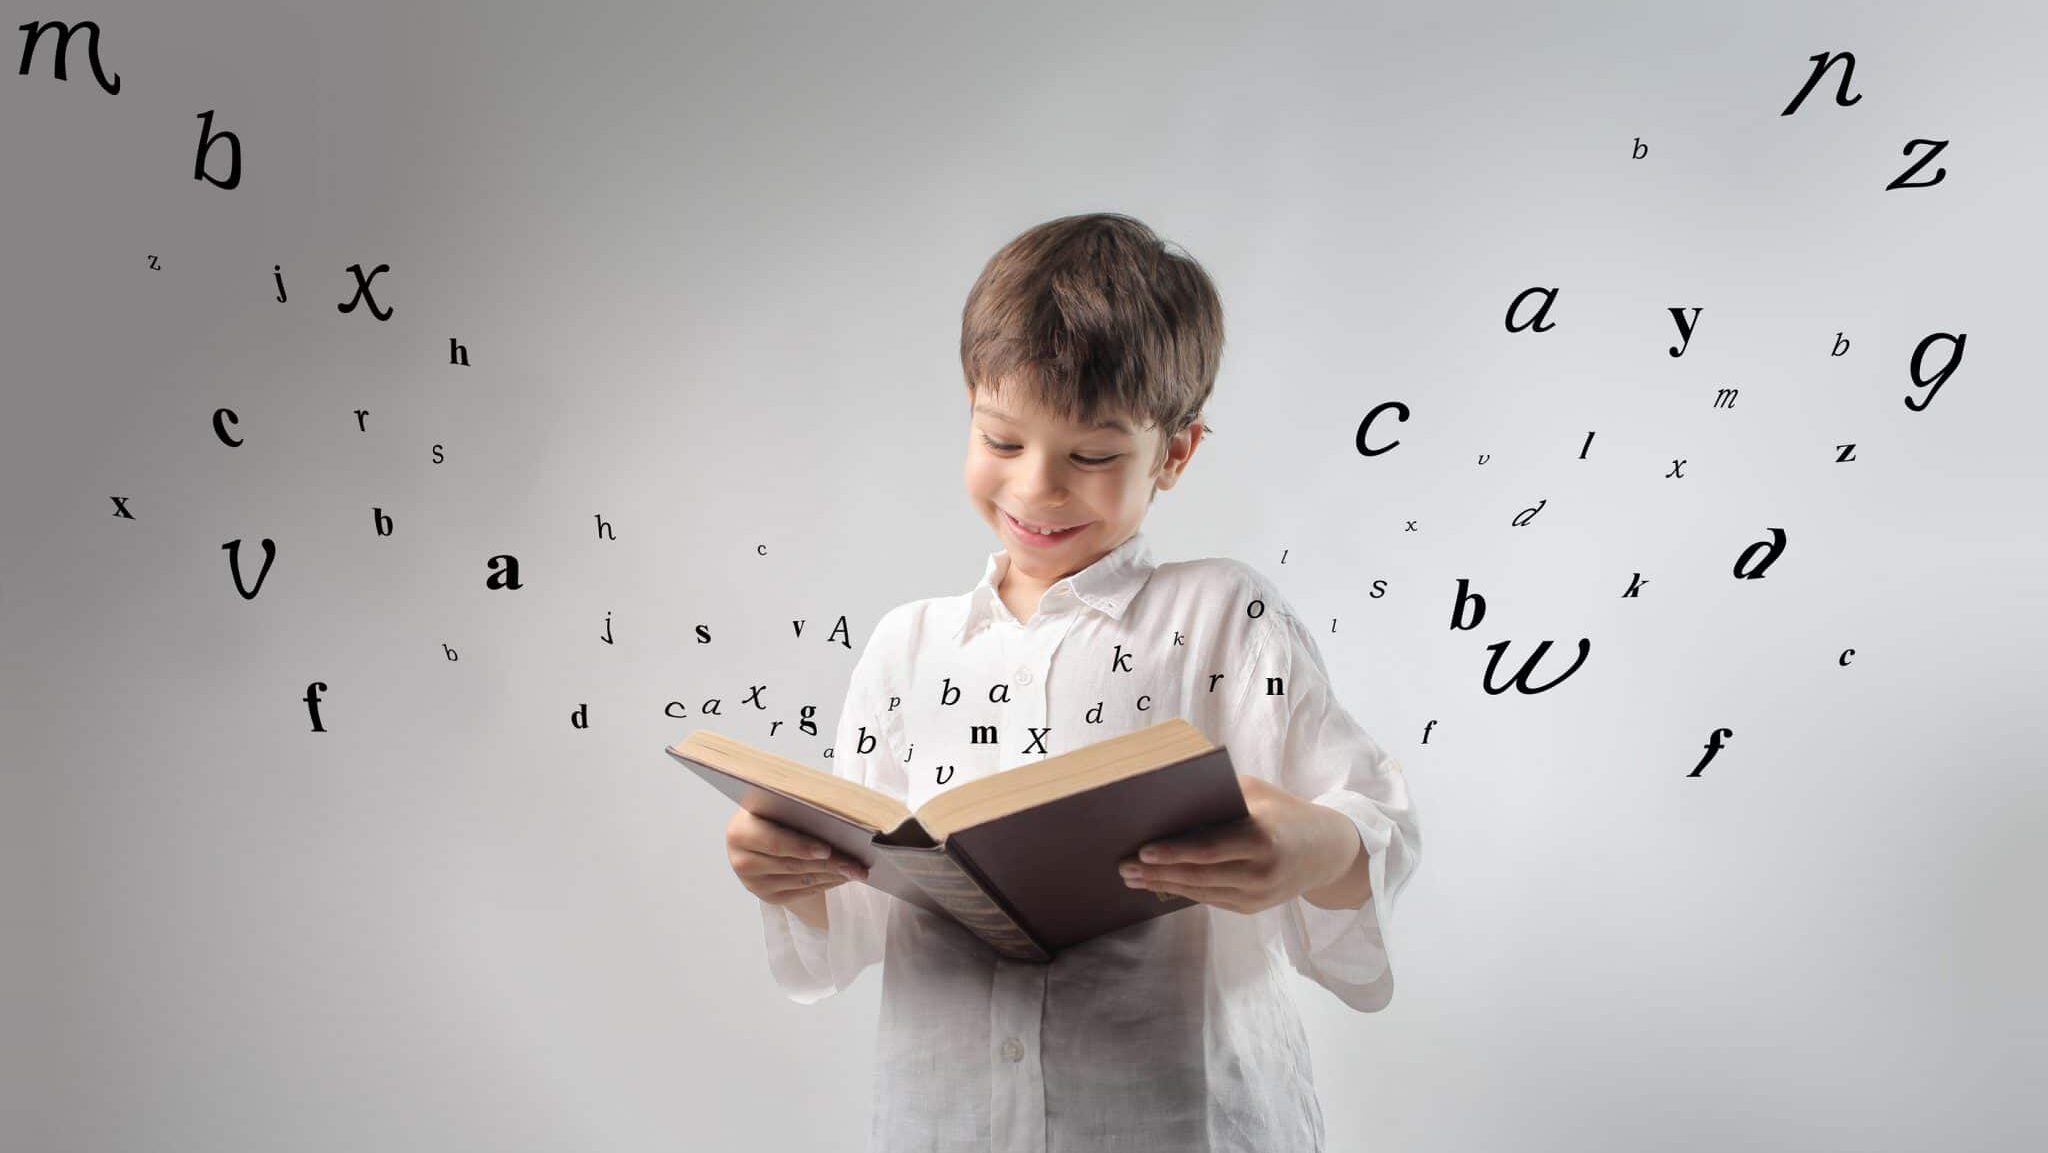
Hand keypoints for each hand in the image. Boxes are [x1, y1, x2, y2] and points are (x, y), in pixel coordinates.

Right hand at [726, 809, 868, 906]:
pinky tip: (843, 876)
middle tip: (856, 863)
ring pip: (801, 881)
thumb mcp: (779, 802)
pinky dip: (825, 884)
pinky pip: (802, 893)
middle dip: (828, 864)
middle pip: (792, 865)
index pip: (774, 842)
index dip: (801, 847)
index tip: (827, 849)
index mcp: (740, 832)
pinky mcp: (768, 897)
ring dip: (831, 875)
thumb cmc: (774, 810)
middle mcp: (742, 861)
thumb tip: (836, 814)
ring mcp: (754, 883)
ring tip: (856, 869)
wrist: (759, 829)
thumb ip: (798, 806)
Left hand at [1116, 774, 1359, 914]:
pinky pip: (1210, 899)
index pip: (1209, 849)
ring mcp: (1257, 896)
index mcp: (1262, 840)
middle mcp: (1260, 873)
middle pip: (1198, 876)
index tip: (1143, 850)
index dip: (1174, 853)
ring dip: (1163, 885)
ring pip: (1200, 892)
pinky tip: (1160, 883)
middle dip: (1157, 872)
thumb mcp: (1258, 794)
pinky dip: (1183, 890)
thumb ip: (1220, 796)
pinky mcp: (1252, 908)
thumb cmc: (1284, 811)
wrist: (1326, 851)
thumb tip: (1171, 797)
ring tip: (1132, 877)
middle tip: (1123, 866)